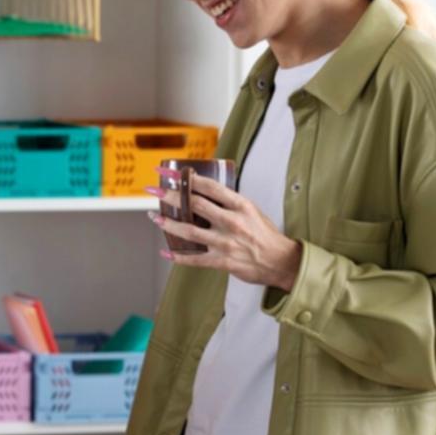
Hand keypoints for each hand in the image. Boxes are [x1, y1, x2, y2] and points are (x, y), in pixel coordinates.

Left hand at [150, 173, 302, 289]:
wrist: (281, 261)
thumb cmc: (265, 234)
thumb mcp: (251, 210)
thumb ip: (229, 202)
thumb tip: (203, 191)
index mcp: (240, 205)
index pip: (209, 186)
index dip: (187, 178)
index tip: (170, 172)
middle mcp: (232, 222)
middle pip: (194, 205)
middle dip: (170, 196)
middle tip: (155, 191)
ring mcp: (225, 242)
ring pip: (189, 231)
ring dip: (168, 223)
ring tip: (155, 216)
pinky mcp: (222, 261)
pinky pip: (194, 259)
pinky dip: (178, 257)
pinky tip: (165, 252)